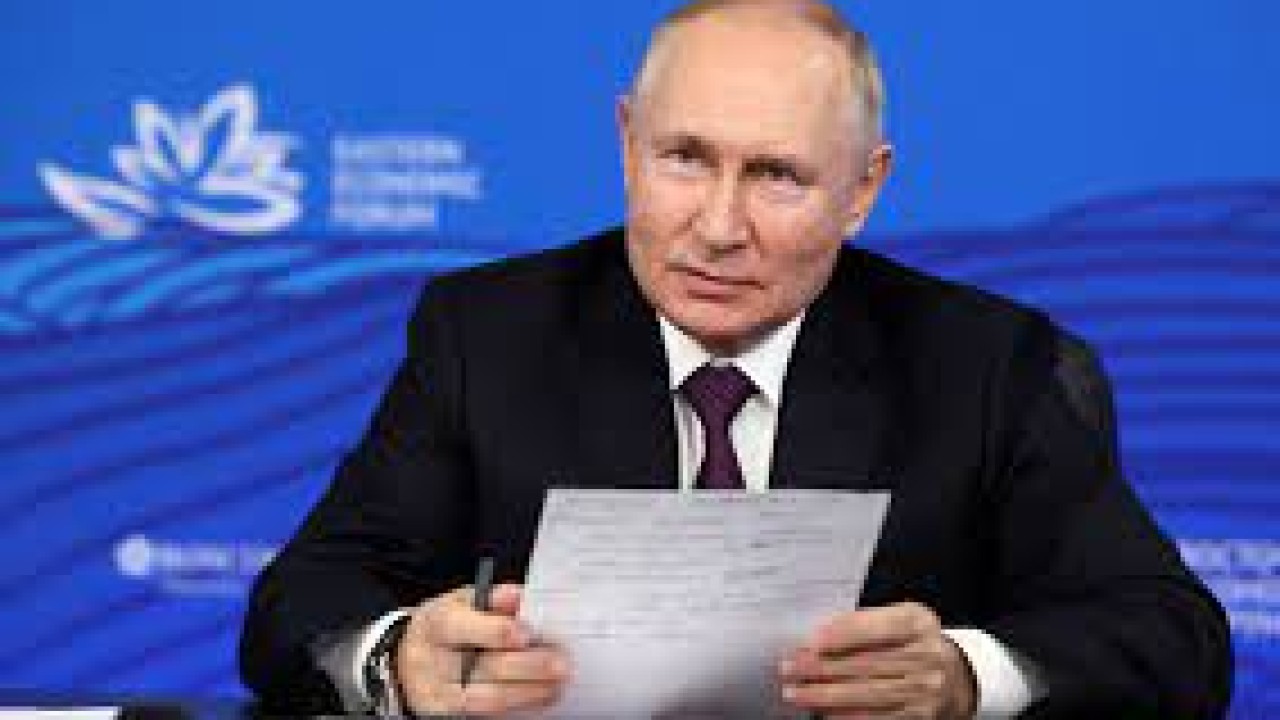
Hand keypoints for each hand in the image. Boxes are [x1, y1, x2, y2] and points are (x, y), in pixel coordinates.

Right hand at [393, 583, 569, 715]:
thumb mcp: (461, 603)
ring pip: (488, 701)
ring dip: (530, 693)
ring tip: (559, 683)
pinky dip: (522, 706)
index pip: (459, 627)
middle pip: (482, 669)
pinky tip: (546, 695)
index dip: (494, 631)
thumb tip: (516, 597)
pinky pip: (492, 715)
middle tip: (560, 664)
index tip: (526, 633)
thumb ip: (491, 599)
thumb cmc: (447, 627)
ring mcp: (443, 696)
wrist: (412, 663)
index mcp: (436, 625)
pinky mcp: (455, 716)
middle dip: (526, 668)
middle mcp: (436, 665)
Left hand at [779, 601, 976, 718]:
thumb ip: (860, 624)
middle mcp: (927, 655)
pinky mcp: (919, 716)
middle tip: (790, 668)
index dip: (843, 634)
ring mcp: (926, 689)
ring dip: (826, 695)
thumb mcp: (894, 619)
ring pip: (869, 694)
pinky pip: (878, 718)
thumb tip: (813, 640)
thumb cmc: (909, 642)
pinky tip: (823, 714)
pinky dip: (847, 717)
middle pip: (868, 663)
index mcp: (917, 622)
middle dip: (822, 667)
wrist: (952, 675)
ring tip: (797, 693)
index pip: (878, 626)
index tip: (811, 642)